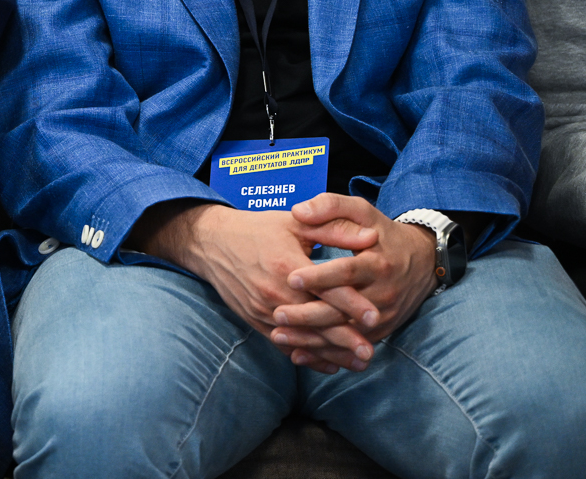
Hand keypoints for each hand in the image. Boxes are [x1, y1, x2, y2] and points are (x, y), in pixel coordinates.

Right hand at [132, 201, 376, 373]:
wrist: (211, 242)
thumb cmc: (257, 229)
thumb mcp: (296, 221)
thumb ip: (334, 230)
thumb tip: (371, 237)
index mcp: (287, 264)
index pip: (325, 288)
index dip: (350, 303)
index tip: (374, 316)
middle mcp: (274, 291)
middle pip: (316, 320)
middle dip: (344, 339)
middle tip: (370, 353)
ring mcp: (263, 309)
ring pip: (302, 337)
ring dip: (330, 353)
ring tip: (358, 364)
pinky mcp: (255, 320)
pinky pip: (284, 343)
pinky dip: (308, 356)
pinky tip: (329, 365)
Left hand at [274, 195, 438, 351]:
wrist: (421, 261)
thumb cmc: (382, 233)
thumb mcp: (361, 212)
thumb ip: (330, 206)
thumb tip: (300, 210)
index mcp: (377, 262)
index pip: (346, 271)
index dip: (319, 276)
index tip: (290, 278)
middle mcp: (383, 293)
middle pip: (344, 309)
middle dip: (309, 314)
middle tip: (276, 314)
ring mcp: (383, 316)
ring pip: (345, 333)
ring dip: (312, 339)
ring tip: (278, 336)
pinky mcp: (381, 331)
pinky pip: (351, 345)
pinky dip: (325, 352)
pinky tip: (298, 353)